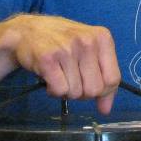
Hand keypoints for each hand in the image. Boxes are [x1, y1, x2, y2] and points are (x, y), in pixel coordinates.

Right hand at [3, 15, 120, 113]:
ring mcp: (67, 49)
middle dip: (82, 92)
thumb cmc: (63, 43)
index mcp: (102, 38)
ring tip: (59, 75)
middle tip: (71, 79)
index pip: (113, 79)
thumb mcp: (89, 53)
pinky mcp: (48, 58)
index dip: (102, 91)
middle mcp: (87, 41)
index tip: (89, 85)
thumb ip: (102, 79)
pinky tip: (50, 78)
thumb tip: (105, 109)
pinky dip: (54, 91)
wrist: (28, 31)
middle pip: (95, 89)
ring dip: (66, 91)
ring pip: (76, 93)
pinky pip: (60, 91)